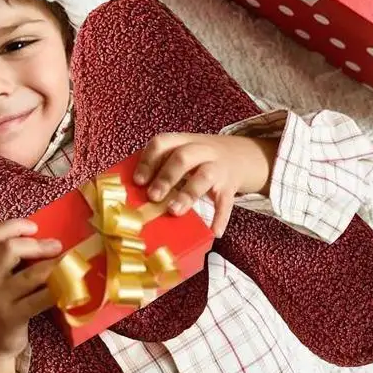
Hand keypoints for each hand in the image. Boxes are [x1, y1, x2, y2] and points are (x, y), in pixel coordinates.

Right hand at [0, 219, 60, 361]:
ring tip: (70, 264)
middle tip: (57, 245)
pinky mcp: (12, 317)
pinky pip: (39, 300)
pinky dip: (57, 291)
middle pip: (9, 249)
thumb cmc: (0, 303)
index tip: (35, 226)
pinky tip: (68, 288)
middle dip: (37, 244)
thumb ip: (13, 261)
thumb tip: (52, 241)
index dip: (16, 225)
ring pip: (30, 275)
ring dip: (55, 266)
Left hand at [134, 133, 278, 236]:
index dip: (149, 160)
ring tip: (174, 211)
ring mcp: (218, 168)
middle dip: (166, 177)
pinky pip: (226, 202)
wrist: (242, 155)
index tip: (138, 181)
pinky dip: (220, 217)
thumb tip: (131, 193)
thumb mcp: (182, 153)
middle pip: (183, 157)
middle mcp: (201, 150)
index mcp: (183, 141)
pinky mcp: (230, 186)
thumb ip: (161, 166)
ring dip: (188, 193)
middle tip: (152, 196)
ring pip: (204, 176)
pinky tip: (213, 231)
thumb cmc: (199, 159)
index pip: (163, 143)